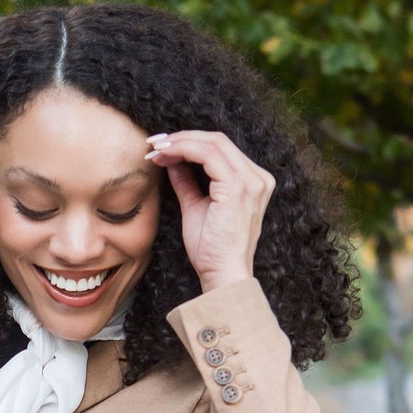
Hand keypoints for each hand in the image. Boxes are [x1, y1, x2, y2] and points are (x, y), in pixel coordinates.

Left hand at [144, 130, 275, 292]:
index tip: (162, 148)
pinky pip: (207, 155)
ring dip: (180, 142)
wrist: (222, 274)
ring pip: (212, 143)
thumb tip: (172, 160)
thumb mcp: (196, 207)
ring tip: (156, 150)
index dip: (190, 142)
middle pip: (218, 140)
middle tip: (154, 143)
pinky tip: (164, 156)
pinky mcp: (238, 187)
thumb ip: (187, 182)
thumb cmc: (211, 250)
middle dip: (182, 138)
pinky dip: (183, 150)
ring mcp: (251, 181)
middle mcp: (258, 178)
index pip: (221, 149)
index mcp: (253, 182)